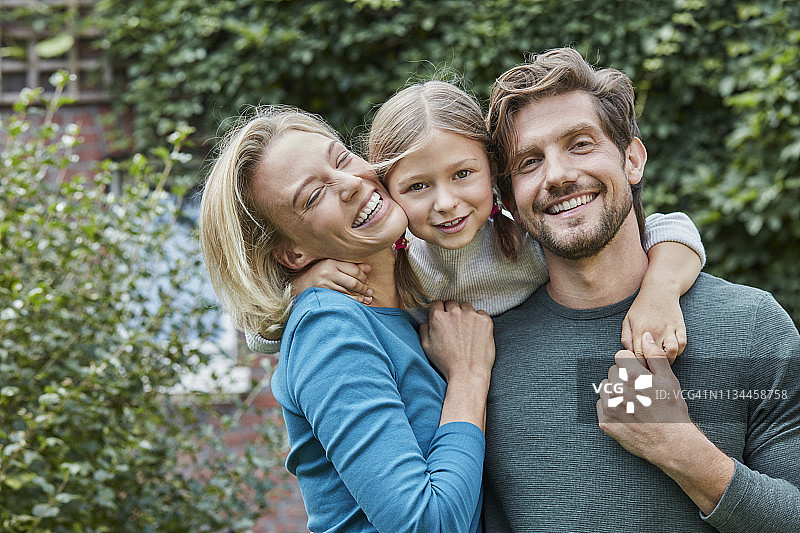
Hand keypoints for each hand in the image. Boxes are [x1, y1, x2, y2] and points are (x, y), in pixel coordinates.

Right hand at [291, 259, 372, 302]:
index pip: (354, 270)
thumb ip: (350, 266)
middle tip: (370, 291)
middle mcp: (328, 273)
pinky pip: (342, 300)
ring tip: (367, 298)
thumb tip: (369, 268)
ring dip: (360, 297)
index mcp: (332, 262)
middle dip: (364, 288)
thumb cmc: (321, 273)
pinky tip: (359, 302)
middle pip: (353, 282)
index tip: (367, 281)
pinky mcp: (323, 295)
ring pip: (348, 292)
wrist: (301, 284)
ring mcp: (325, 285)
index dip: (364, 276)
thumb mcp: (333, 265)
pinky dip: (353, 302)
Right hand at [419, 301, 494, 382]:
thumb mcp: (426, 347)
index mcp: (438, 317)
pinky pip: (481, 313)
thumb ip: (424, 329)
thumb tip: (426, 320)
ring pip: (466, 307)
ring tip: (466, 330)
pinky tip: (476, 332)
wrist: (468, 374)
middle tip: (455, 327)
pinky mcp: (484, 321)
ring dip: (465, 314)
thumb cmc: (446, 363)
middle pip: (452, 304)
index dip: (439, 312)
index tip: (443, 319)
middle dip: (452, 312)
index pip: (437, 304)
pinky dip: (478, 320)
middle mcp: (454, 313)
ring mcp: (471, 315)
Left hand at [596, 332, 695, 464]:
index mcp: (631, 375)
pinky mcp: (604, 422)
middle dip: (624, 377)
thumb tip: (646, 337)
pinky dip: (610, 407)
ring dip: (615, 391)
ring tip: (633, 402)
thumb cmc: (672, 410)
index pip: (620, 357)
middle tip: (640, 390)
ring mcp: (608, 407)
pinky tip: (626, 413)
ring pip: (605, 388)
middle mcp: (616, 389)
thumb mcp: (669, 379)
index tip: (641, 375)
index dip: (632, 364)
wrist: (671, 443)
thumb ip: (655, 355)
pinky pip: (601, 405)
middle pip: (612, 372)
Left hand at [621, 285, 685, 363]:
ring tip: (662, 361)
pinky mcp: (680, 327)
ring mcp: (669, 328)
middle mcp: (655, 330)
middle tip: (651, 368)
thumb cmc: (641, 307)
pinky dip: (678, 351)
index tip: (639, 369)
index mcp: (640, 330)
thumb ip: (626, 338)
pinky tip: (671, 351)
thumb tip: (627, 354)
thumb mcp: (627, 320)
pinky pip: (682, 344)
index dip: (639, 366)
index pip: (639, 356)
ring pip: (672, 352)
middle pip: (656, 357)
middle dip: (653, 366)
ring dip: (668, 360)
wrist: (660, 290)